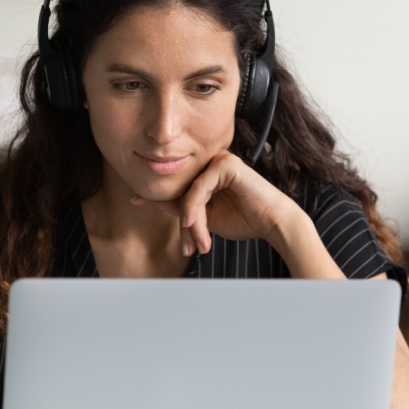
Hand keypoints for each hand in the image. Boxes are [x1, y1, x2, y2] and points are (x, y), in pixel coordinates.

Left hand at [132, 150, 298, 255]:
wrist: (274, 223)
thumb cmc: (246, 221)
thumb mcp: (207, 218)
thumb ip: (185, 209)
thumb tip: (156, 202)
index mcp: (208, 173)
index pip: (179, 186)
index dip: (157, 196)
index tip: (134, 200)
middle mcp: (212, 163)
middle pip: (183, 192)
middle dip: (184, 224)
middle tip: (188, 248)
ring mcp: (219, 161)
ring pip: (189, 193)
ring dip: (192, 222)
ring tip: (201, 242)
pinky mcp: (226, 164)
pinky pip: (198, 188)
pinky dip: (194, 208)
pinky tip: (194, 223)